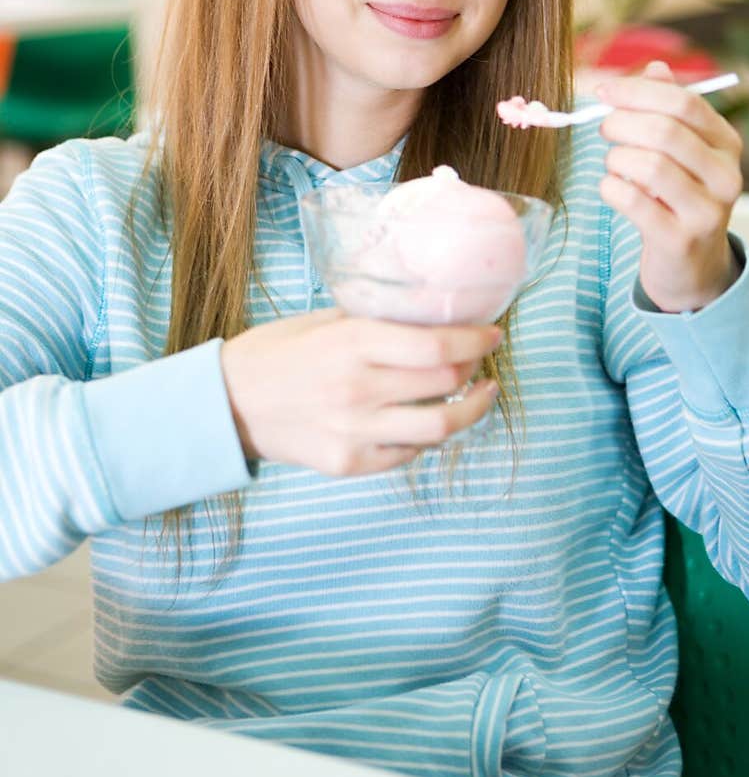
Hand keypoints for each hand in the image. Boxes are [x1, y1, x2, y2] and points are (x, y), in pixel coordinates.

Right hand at [220, 307, 499, 476]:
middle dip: (476, 366)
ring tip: (481, 394)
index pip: (436, 345)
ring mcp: (355, 433)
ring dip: (471, 409)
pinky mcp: (350, 464)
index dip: (475, 339)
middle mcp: (358, 390)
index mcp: (351, 345)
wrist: (227, 405)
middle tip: (483, 356)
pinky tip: (434, 417)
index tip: (493, 332)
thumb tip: (430, 313)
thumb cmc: (277, 353)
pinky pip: (409, 451)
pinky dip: (430, 434)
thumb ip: (374, 321)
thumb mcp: (324, 322)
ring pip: (439, 427)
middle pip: (444, 382)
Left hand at [596, 60, 743, 312]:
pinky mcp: (680, 240)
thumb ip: (669, 109)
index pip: (684, 103)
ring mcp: (707, 211)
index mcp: (726, 144)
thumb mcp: (682, 152)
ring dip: (616, 159)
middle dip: (622, 123)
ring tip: (613, 165)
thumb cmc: (677, 197)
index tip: (602, 90)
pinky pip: (633, 201)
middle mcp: (726, 176)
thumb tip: (656, 68)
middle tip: (603, 128)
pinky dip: (612, 188)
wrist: (692, 266)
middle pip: (665, 131)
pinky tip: (613, 189)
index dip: (637, 91)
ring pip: (648, 165)